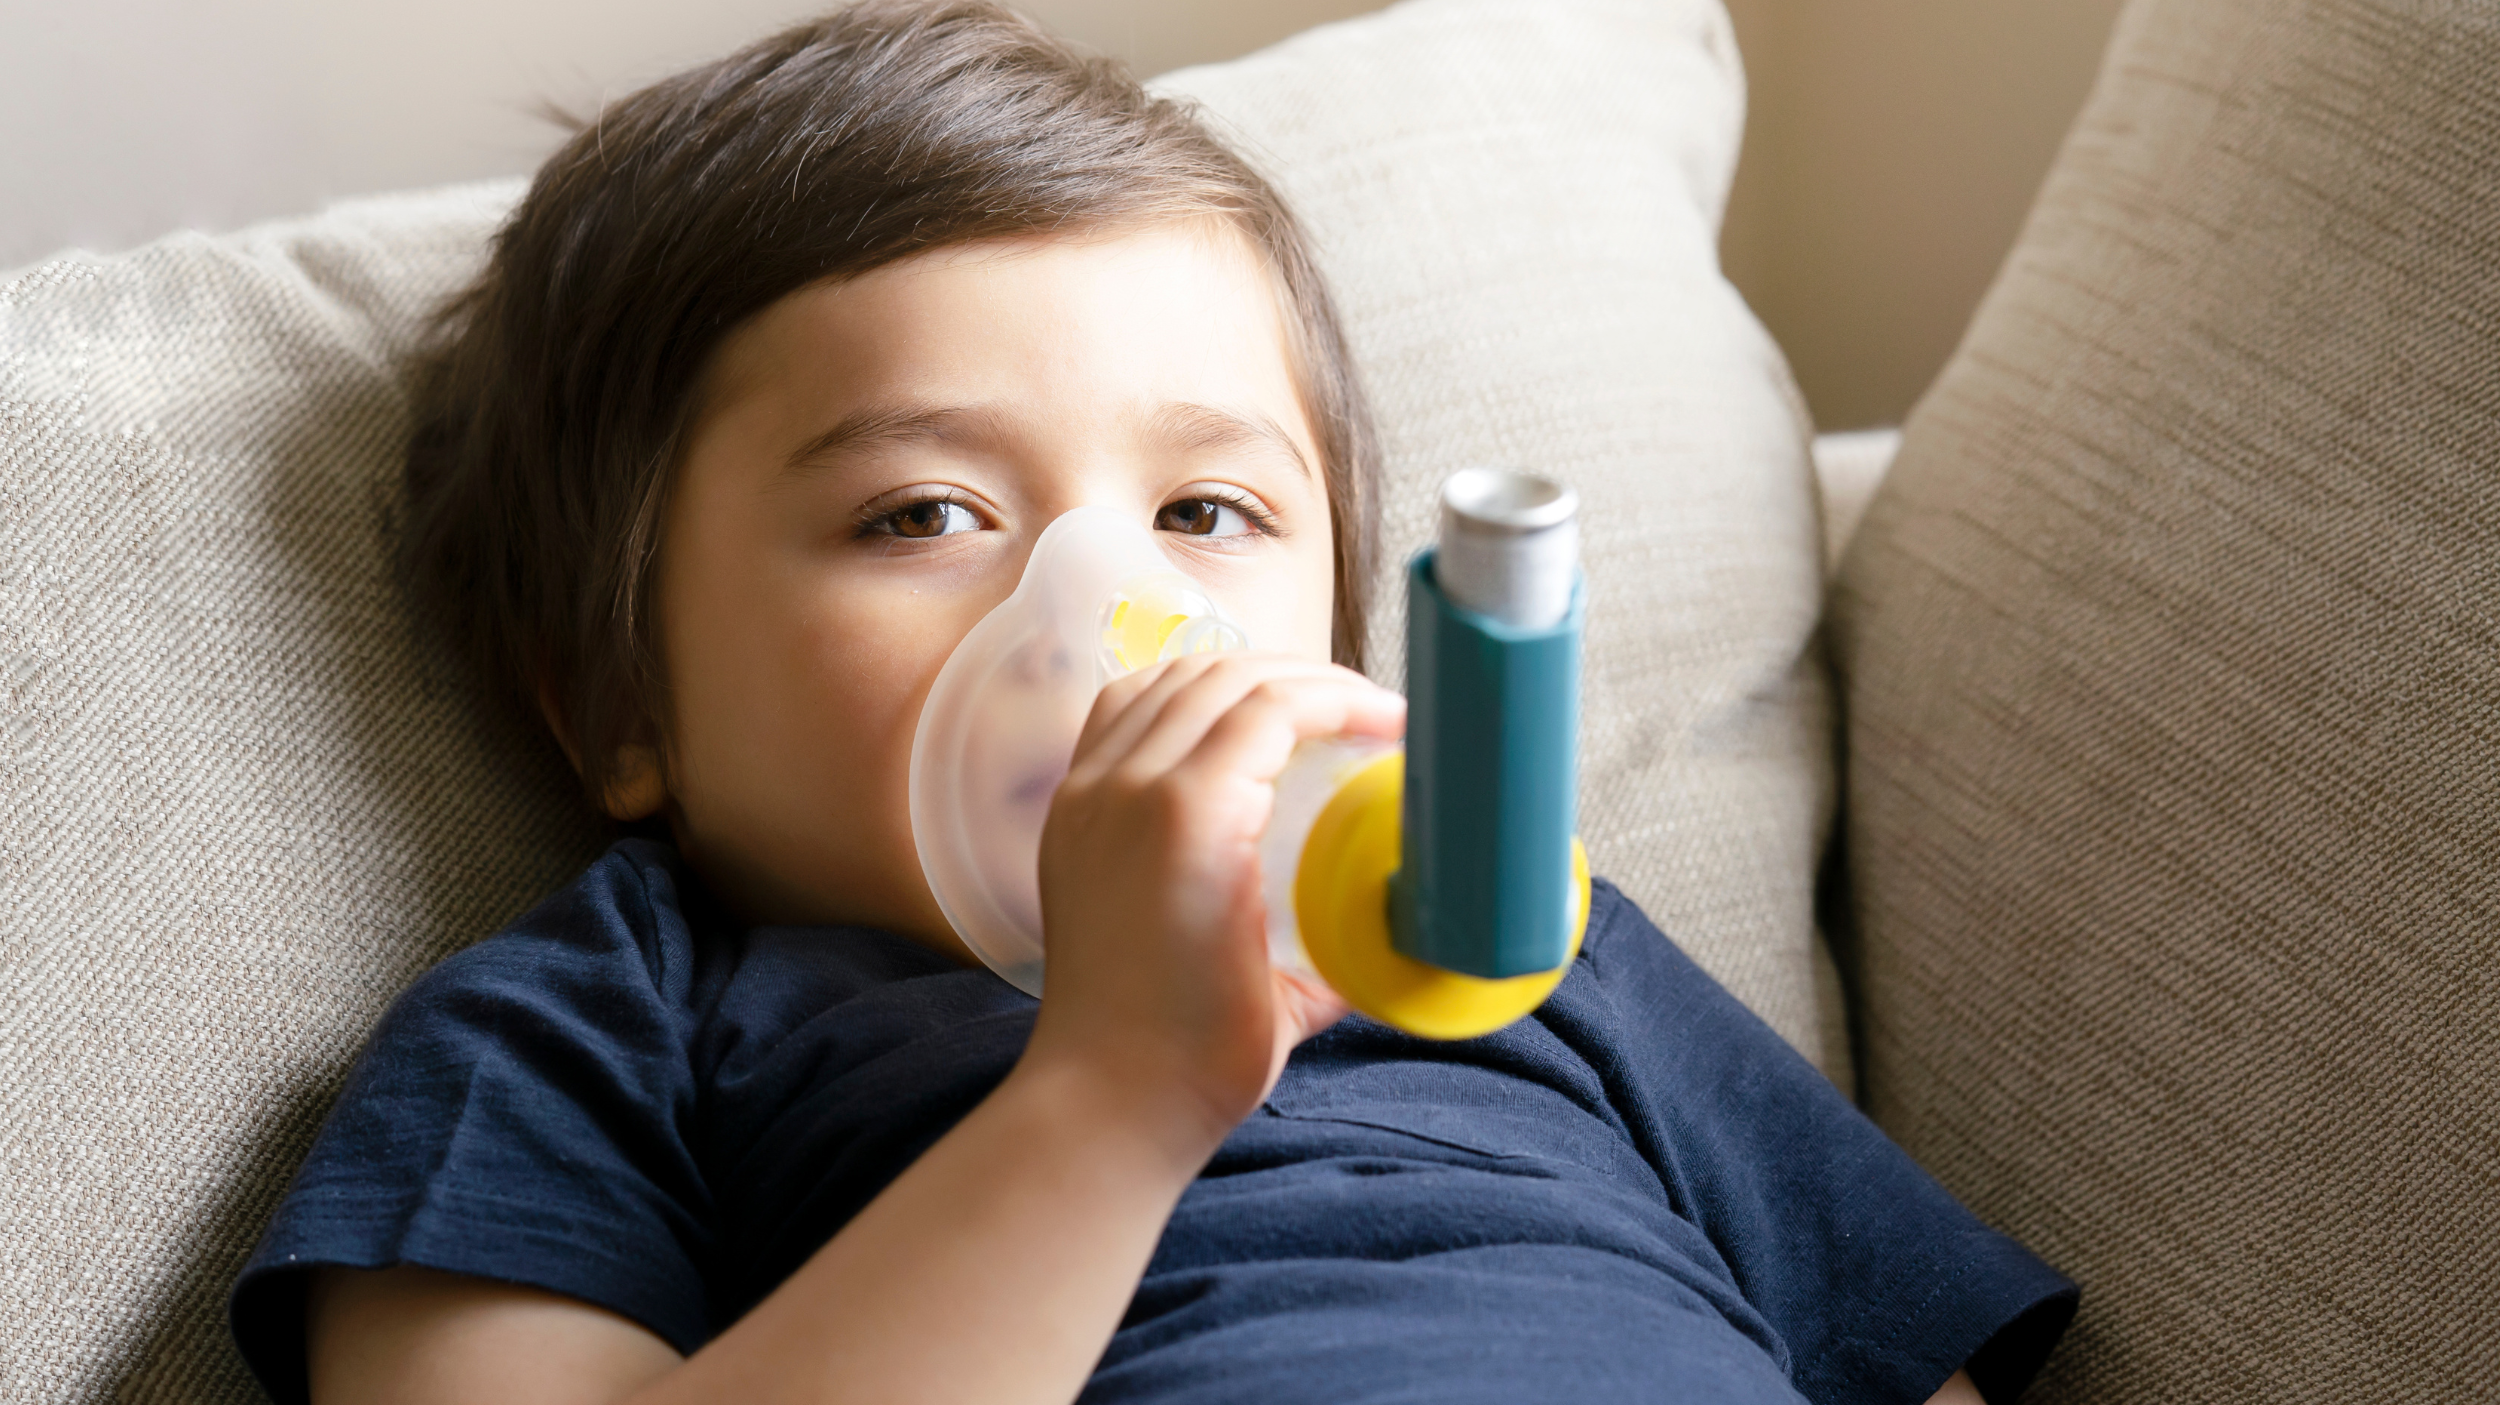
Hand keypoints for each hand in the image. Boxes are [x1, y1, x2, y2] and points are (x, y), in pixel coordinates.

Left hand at [1027, 653, 1403, 1152]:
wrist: (1108, 1095)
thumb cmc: (1206, 1054)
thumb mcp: (1304, 984)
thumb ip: (1352, 922)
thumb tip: (1407, 889)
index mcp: (1192, 817)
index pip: (1276, 707)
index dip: (1346, 701)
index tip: (1395, 724)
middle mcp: (1129, 788)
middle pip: (1224, 677)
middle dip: (1305, 678)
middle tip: (1361, 710)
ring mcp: (1088, 795)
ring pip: (1167, 680)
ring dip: (1241, 676)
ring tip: (1297, 703)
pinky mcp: (1068, 813)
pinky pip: (1120, 713)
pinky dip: (1176, 695)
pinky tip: (1218, 718)